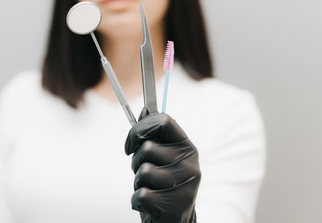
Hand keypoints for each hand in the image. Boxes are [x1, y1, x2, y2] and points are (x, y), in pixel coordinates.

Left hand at [124, 108, 200, 222]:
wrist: (175, 221)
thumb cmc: (162, 184)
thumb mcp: (161, 157)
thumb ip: (153, 136)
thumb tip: (144, 110)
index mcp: (187, 146)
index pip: (164, 120)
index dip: (140, 128)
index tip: (131, 144)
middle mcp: (190, 163)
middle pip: (148, 147)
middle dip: (136, 161)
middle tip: (144, 172)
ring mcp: (186, 184)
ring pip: (143, 171)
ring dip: (138, 182)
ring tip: (150, 188)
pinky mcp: (176, 205)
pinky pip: (141, 194)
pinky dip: (137, 201)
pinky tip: (149, 205)